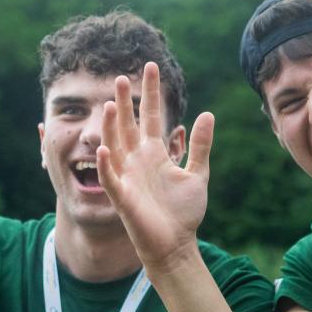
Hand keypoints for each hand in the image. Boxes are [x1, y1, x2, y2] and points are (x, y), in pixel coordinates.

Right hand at [96, 62, 213, 271]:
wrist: (176, 244)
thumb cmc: (184, 213)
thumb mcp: (197, 174)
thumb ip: (200, 146)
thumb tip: (208, 114)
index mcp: (155, 154)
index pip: (150, 117)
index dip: (150, 93)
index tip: (151, 67)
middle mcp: (137, 161)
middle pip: (128, 126)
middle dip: (125, 102)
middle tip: (120, 77)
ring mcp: (128, 178)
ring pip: (115, 147)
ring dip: (111, 128)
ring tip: (111, 105)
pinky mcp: (123, 198)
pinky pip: (110, 178)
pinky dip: (105, 165)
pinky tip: (103, 149)